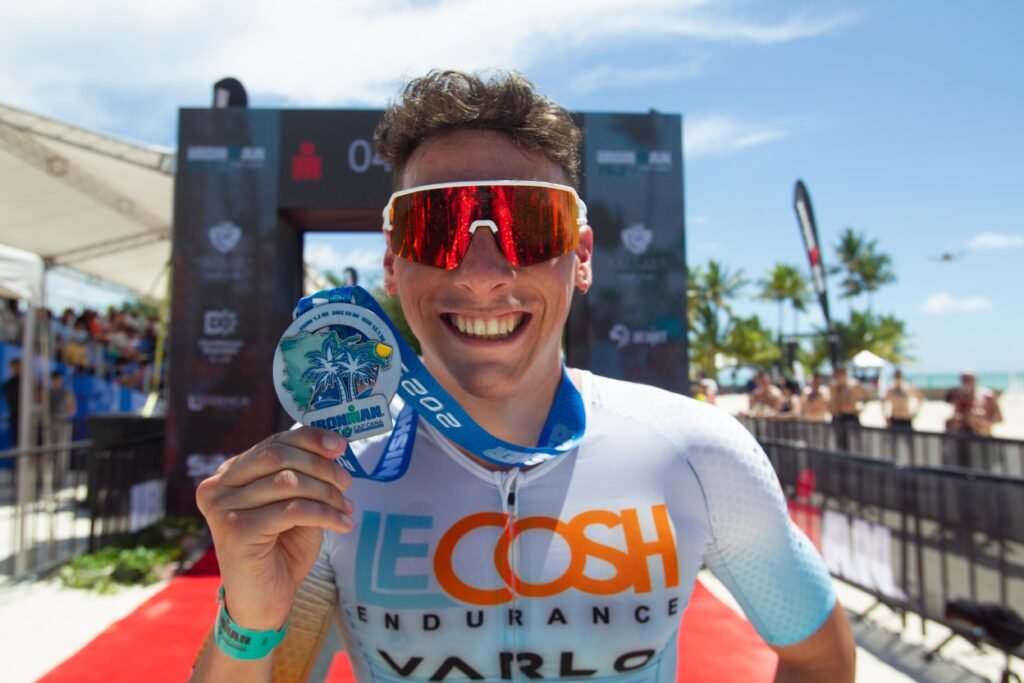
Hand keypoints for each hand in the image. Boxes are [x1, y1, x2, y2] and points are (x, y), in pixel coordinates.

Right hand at [196, 428, 353, 630]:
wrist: (264, 602)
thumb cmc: (281, 551)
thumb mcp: (295, 504)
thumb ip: (304, 475)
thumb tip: (333, 446)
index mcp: (229, 474)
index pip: (273, 443)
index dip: (309, 439)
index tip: (341, 445)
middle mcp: (218, 486)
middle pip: (277, 455)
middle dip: (320, 465)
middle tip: (347, 482)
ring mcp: (223, 507)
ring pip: (288, 482)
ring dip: (326, 493)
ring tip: (346, 509)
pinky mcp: (236, 529)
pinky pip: (292, 509)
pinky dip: (325, 514)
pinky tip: (343, 524)